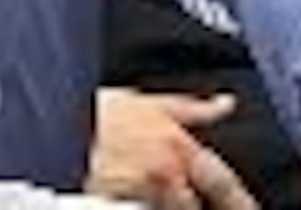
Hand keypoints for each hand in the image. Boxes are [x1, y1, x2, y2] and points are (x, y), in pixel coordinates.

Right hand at [90, 88, 259, 209]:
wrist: (56, 119)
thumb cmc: (100, 109)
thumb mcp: (152, 102)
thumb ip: (194, 109)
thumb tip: (227, 105)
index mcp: (180, 148)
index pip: (222, 185)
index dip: (236, 201)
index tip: (243, 207)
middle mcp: (165, 176)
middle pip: (194, 208)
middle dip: (202, 207)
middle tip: (200, 204)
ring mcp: (140, 196)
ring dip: (172, 206)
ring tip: (161, 199)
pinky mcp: (115, 207)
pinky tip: (138, 205)